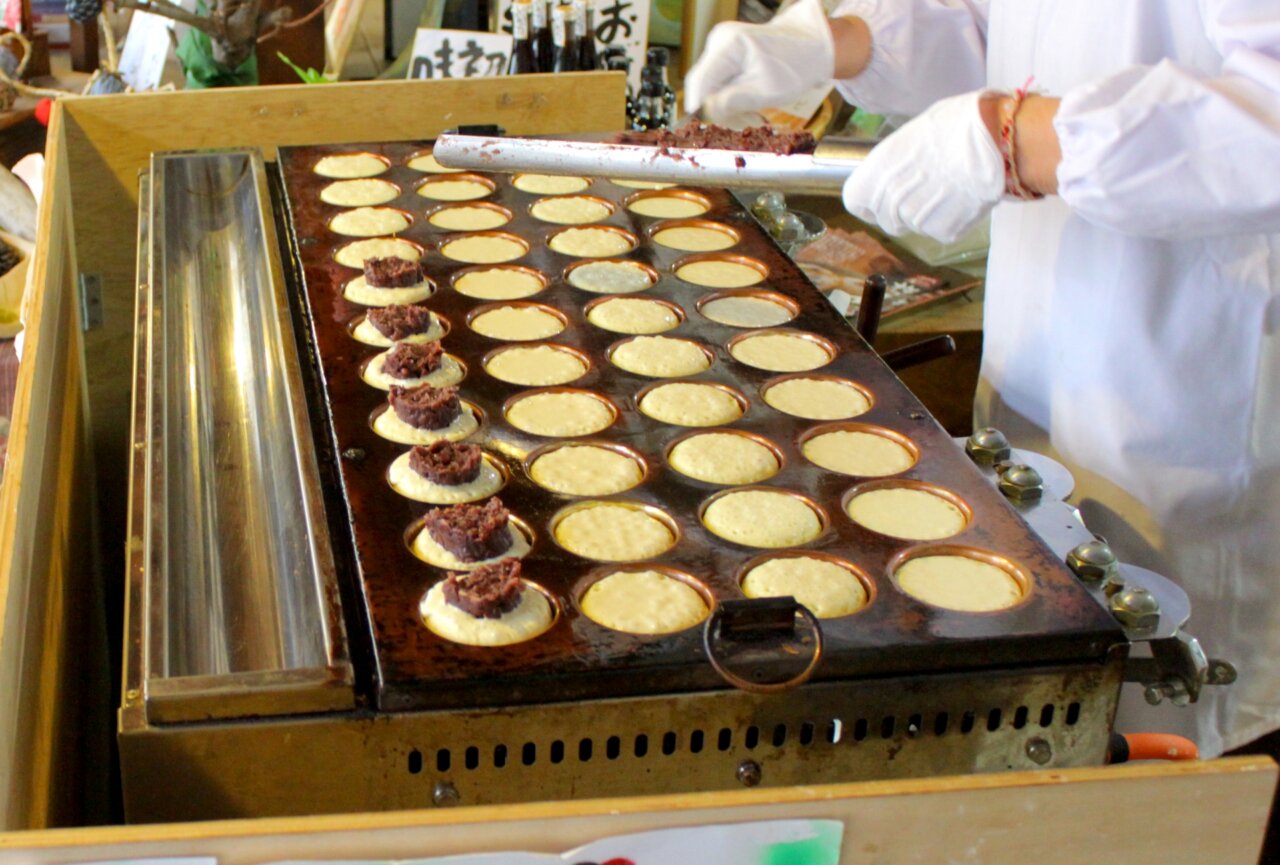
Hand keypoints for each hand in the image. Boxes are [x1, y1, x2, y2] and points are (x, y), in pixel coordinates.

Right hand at [683, 0, 834, 123]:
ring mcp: (721, 48)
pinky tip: (749, 108)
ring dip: (727, 108)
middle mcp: (719, 42)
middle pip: (703, 85)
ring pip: (711, 87)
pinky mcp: (725, 56)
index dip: (699, 109)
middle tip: (743, 126)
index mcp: (728, 46)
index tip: (709, 129)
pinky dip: (732, 99)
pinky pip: (720, 84)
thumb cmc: (794, 67)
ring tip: (752, 119)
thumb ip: (734, 101)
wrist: (808, 48)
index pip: (699, 82)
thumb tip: (705, 112)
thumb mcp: (767, 91)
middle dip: (718, 110)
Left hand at [842, 90, 1004, 242]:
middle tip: (928, 189)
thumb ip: (900, 157)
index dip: (868, 201)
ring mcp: (916, 219)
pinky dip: (953, 218)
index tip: (879, 197)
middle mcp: (892, 198)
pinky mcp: (943, 231)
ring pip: (915, 225)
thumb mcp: (918, 132)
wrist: (997, 138)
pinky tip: (965, 196)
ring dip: (929, 212)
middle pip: (886, 219)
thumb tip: (901, 166)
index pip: (856, 201)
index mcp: (880, 168)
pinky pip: (942, 229)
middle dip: (902, 210)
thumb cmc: (960, 124)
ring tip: (952, 186)